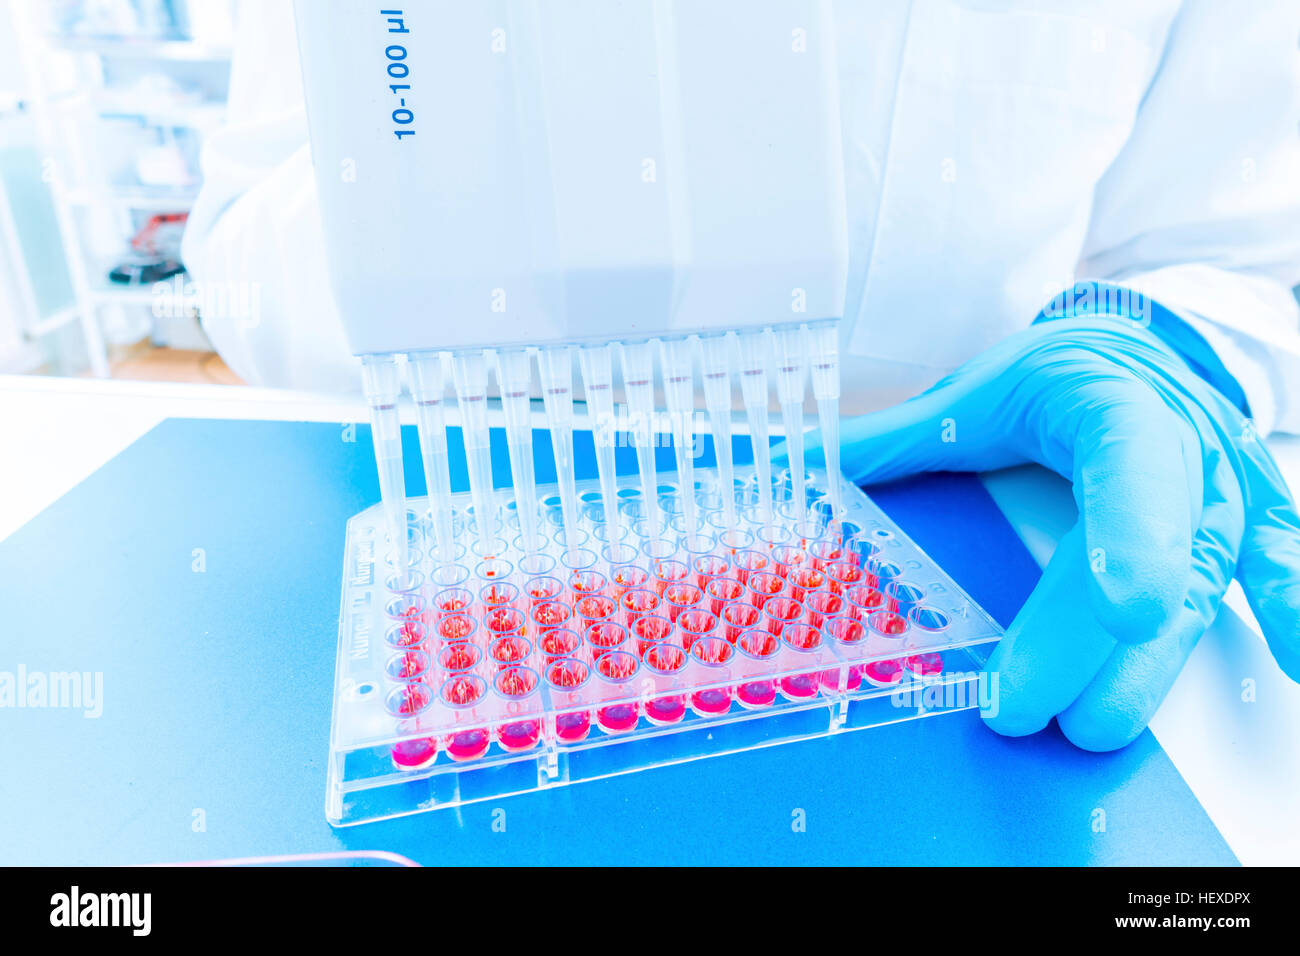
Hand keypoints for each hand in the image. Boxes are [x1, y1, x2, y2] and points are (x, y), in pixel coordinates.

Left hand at [775, 316, 1299, 749]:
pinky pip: (1273, 562)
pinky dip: (1287, 604)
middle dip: (1095, 638)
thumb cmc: (1058, 372)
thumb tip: (801, 464)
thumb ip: (899, 438)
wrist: (1139, 347)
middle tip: (1034, 708)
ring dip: (1153, 663)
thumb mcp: (979, 389)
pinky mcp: (1241, 523)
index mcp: (1116, 404)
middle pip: (1154, 552)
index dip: (1133, 535)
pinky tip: (1291, 655)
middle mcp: (1185, 450)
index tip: (1121, 602)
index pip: (1132, 467)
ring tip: (1093, 725)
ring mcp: (1222, 491)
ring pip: (1203, 584)